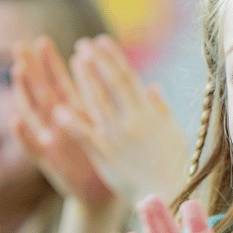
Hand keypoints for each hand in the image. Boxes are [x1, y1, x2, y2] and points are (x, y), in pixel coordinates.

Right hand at [11, 36, 112, 208]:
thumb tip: (115, 73)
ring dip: (24, 93)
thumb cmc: (107, 158)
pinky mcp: (48, 162)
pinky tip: (15, 120)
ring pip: (33, 113)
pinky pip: (32, 148)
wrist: (101, 194)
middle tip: (19, 45)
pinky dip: (23, 135)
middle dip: (31, 69)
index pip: (58, 82)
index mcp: (72, 114)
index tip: (42, 41)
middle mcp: (57, 124)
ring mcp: (50, 141)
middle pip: (40, 91)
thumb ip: (105, 101)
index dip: (50, 63)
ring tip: (17, 72)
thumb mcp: (105, 125)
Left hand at [57, 35, 187, 203]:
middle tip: (83, 44)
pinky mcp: (105, 155)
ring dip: (85, 80)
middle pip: (111, 84)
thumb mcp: (172, 131)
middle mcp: (132, 120)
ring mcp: (117, 137)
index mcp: (148, 113)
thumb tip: (152, 86)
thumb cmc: (171, 163)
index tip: (102, 40)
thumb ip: (160, 108)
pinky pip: (86, 135)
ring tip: (75, 61)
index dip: (113, 57)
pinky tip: (59, 109)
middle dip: (97, 61)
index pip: (128, 77)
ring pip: (98, 102)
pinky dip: (73, 122)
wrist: (166, 192)